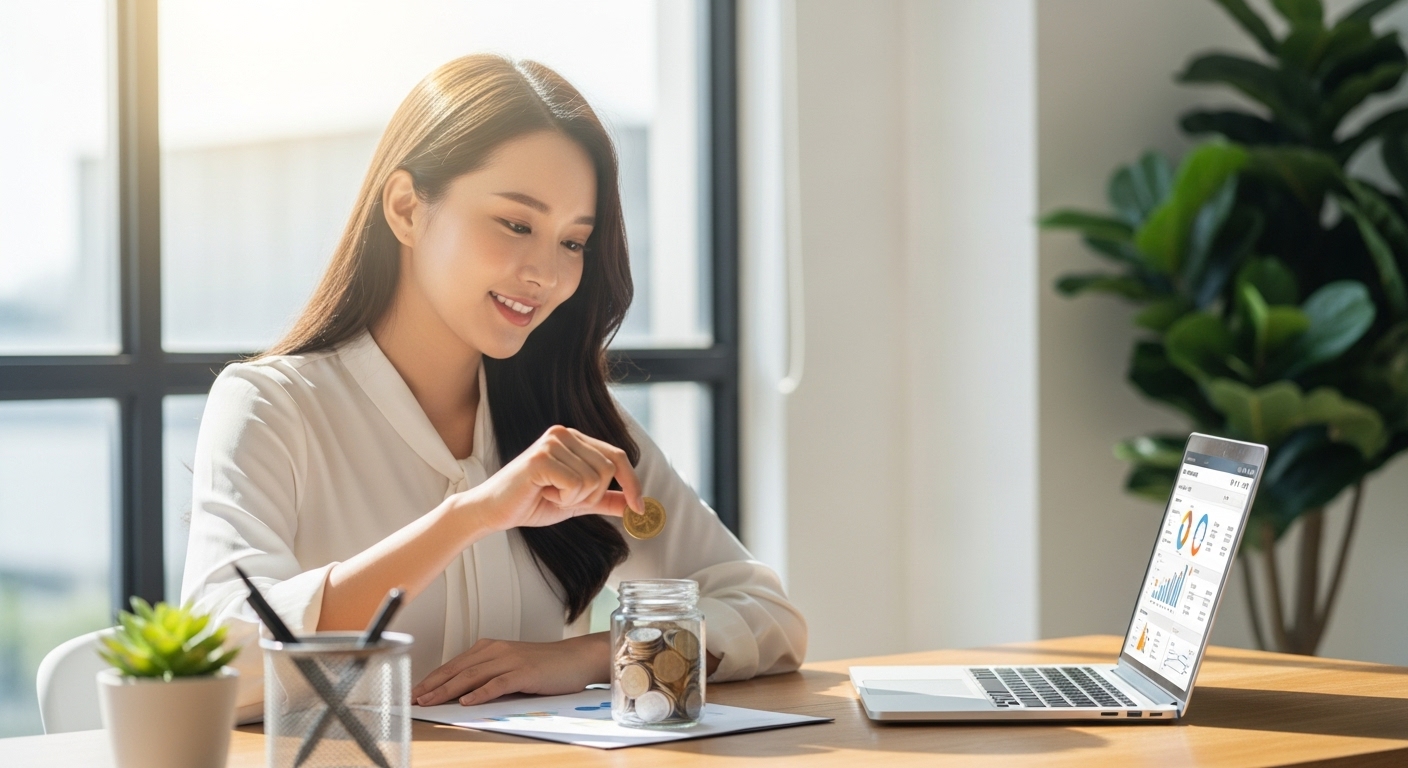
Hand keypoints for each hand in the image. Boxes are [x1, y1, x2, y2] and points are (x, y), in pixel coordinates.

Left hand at [411, 634, 609, 705]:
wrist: (576, 659)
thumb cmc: (545, 666)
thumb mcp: (511, 666)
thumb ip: (488, 674)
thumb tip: (461, 693)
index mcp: (491, 648)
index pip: (454, 664)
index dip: (433, 678)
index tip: (415, 691)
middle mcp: (497, 650)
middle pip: (458, 669)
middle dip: (433, 684)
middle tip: (414, 698)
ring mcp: (510, 660)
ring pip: (472, 675)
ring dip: (447, 689)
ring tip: (430, 701)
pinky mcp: (525, 672)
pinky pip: (498, 683)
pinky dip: (480, 693)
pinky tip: (466, 701)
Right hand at [460, 425, 643, 532]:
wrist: (494, 511)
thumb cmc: (532, 502)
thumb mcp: (577, 502)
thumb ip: (605, 499)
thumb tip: (634, 506)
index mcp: (575, 439)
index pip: (617, 456)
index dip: (632, 483)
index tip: (640, 508)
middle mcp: (564, 433)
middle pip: (608, 469)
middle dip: (592, 495)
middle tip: (565, 498)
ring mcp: (552, 442)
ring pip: (593, 479)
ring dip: (574, 498)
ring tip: (550, 493)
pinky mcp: (541, 457)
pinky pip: (575, 484)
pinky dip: (563, 498)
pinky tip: (543, 493)